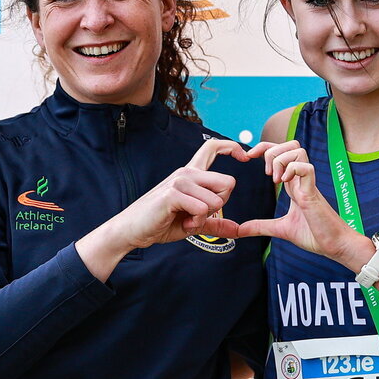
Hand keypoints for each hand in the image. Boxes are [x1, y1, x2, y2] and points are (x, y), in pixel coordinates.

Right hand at [76, 137, 250, 282]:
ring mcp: (180, 181)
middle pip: (228, 182)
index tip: (244, 157)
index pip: (213, 147)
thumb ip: (215, 223)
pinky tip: (182, 223)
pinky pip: (203, 209)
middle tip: (200, 214)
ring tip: (186, 220)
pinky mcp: (173, 193)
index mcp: (191, 174)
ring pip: (217, 200)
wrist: (133, 230)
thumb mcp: (193, 223)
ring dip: (205, 218)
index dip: (232, 147)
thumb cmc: (161, 223)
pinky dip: (196, 222)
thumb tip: (238, 229)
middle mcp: (187, 172)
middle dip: (221, 205)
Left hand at [211, 140, 362, 265]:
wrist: (334, 246)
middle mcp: (301, 180)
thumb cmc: (314, 235)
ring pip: (298, 150)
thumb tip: (240, 230)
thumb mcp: (281, 229)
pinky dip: (293, 170)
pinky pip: (306, 168)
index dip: (265, 148)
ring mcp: (308, 184)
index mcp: (293, 184)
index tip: (249, 157)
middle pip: (291, 144)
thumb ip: (261, 227)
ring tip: (276, 180)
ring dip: (281, 160)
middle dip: (272, 150)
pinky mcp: (313, 193)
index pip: (281, 152)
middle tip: (266, 172)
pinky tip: (285, 183)